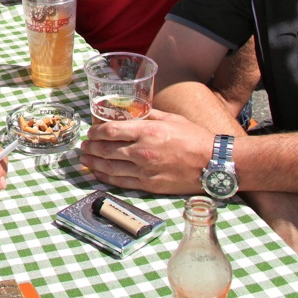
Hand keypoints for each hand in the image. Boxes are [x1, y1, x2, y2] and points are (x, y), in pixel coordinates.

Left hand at [79, 109, 213, 193]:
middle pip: (106, 150)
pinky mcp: (149, 186)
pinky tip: (98, 173)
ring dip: (93, 163)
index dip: (95, 132)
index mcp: (147, 131)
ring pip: (110, 168)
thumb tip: (130, 111)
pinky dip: (105, 178)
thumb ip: (148, 114)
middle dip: (90, 148)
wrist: (214, 164)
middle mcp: (142, 152)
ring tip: (84, 160)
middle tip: (83, 146)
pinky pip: (121, 182)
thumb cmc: (194, 138)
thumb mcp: (170, 118)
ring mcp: (145, 171)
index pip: (111, 131)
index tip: (90, 132)